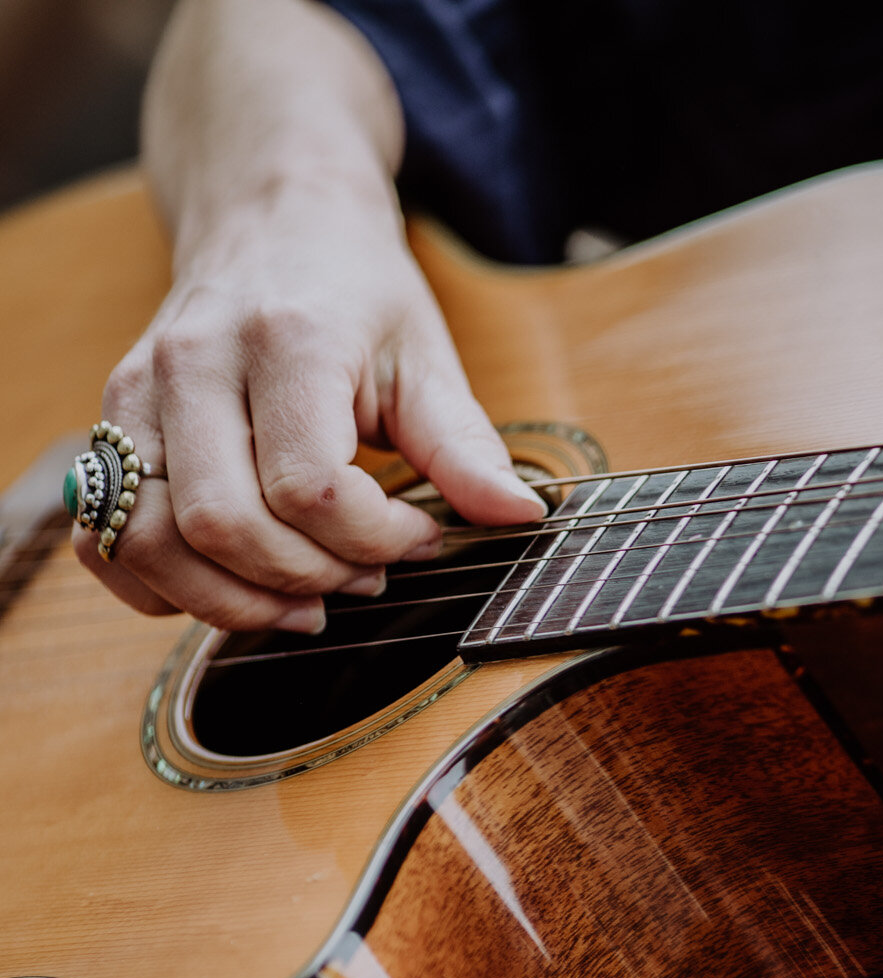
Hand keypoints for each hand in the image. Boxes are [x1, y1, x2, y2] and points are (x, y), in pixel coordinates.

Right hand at [75, 0, 545, 633]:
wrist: (273, 214)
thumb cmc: (356, 290)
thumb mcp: (426, 357)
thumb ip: (465, 445)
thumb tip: (522, 516)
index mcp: (288, 344)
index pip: (309, 487)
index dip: (372, 539)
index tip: (420, 537)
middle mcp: (195, 365)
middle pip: (226, 522)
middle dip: (307, 577)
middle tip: (366, 578)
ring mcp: (140, 392)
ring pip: (151, 538)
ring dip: (231, 599)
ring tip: (304, 603)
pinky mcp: (112, 419)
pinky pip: (104, 534)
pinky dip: (158, 585)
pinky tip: (228, 589)